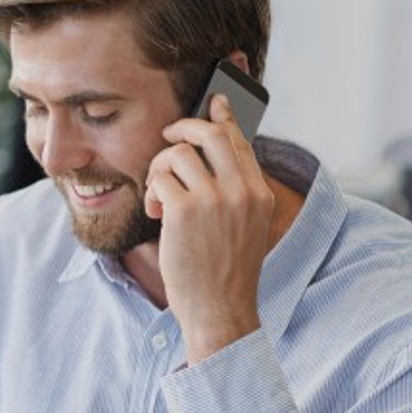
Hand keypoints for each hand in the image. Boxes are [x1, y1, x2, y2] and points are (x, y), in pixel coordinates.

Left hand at [145, 93, 274, 364]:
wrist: (220, 310)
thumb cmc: (225, 274)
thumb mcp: (244, 228)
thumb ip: (234, 193)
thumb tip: (206, 159)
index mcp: (259, 194)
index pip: (240, 141)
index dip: (223, 117)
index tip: (214, 101)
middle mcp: (241, 191)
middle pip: (210, 133)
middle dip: (183, 128)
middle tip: (168, 136)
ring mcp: (214, 199)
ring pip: (178, 154)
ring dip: (159, 168)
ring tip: (158, 195)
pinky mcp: (184, 211)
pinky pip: (159, 179)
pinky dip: (152, 191)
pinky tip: (156, 212)